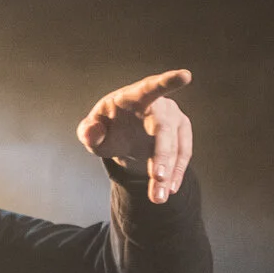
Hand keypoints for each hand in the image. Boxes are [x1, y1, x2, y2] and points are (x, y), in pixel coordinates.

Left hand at [77, 70, 193, 203]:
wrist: (123, 135)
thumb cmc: (106, 127)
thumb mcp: (91, 131)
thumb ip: (87, 132)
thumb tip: (91, 132)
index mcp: (134, 97)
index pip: (151, 86)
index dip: (167, 82)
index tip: (186, 75)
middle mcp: (158, 105)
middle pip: (164, 129)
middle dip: (162, 154)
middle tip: (157, 178)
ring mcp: (173, 120)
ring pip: (176, 147)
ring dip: (169, 173)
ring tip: (159, 197)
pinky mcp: (181, 135)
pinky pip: (182, 156)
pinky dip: (175, 174)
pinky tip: (168, 190)